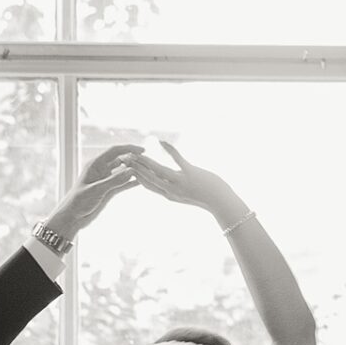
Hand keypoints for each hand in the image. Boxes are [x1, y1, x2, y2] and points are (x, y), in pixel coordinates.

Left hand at [45, 144, 140, 240]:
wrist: (72, 217)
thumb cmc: (78, 201)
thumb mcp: (97, 190)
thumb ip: (114, 180)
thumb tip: (132, 171)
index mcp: (95, 165)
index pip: (114, 151)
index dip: (129, 148)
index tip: (142, 150)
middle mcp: (101, 170)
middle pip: (120, 160)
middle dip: (134, 160)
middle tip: (148, 162)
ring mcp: (105, 180)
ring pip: (122, 172)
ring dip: (134, 171)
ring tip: (148, 171)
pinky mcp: (108, 191)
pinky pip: (122, 184)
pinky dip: (131, 182)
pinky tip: (142, 182)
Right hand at [127, 139, 245, 229]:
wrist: (221, 202)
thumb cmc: (206, 197)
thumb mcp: (186, 195)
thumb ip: (174, 188)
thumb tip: (167, 182)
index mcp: (169, 195)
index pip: (148, 185)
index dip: (136, 177)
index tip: (126, 169)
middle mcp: (172, 190)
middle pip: (148, 178)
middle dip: (135, 168)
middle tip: (124, 159)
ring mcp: (180, 181)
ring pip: (158, 170)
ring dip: (145, 161)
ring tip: (135, 153)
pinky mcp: (190, 173)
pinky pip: (176, 158)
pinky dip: (168, 149)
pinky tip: (161, 141)